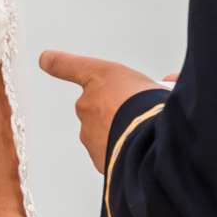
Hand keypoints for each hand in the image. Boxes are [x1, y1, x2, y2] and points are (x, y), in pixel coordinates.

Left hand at [40, 50, 166, 172]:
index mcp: (102, 77)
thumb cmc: (153, 108)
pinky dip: (122, 153)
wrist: (148, 143)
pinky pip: (109, 153)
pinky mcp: (96, 157)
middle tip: (142, 115)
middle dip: (117, 111)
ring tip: (145, 136)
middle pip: (99, 106)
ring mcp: (89, 132)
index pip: (71, 66)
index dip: (58, 61)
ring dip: (120, 133)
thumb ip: (164, 85)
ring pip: (104, 132)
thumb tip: (171, 84)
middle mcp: (89, 103)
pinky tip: (141, 152)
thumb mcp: (161, 86)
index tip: (46, 59)